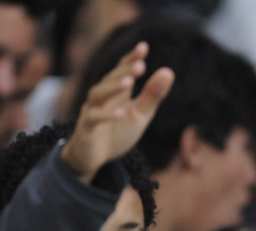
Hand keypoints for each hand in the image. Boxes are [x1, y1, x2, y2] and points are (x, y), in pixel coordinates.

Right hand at [61, 42, 173, 182]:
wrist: (94, 158)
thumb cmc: (117, 133)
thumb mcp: (140, 115)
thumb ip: (152, 95)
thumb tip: (169, 71)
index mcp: (117, 93)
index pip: (123, 71)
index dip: (131, 59)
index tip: (143, 46)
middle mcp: (102, 98)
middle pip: (110, 80)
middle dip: (124, 71)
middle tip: (140, 65)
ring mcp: (92, 111)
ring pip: (98, 95)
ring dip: (113, 88)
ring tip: (129, 82)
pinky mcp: (86, 129)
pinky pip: (94, 119)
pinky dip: (106, 115)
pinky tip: (119, 112)